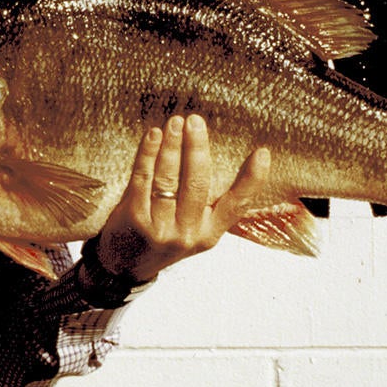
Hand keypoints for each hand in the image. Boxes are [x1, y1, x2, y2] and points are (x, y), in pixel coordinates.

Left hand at [95, 114, 270, 282]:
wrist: (124, 266)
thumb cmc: (162, 236)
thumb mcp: (193, 229)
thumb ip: (209, 202)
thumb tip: (220, 156)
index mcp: (209, 233)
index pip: (237, 205)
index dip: (252, 180)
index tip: (262, 154)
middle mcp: (188, 233)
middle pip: (197, 184)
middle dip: (197, 148)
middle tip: (196, 121)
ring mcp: (160, 228)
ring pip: (168, 179)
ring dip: (172, 146)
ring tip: (175, 122)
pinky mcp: (134, 219)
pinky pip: (142, 179)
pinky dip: (147, 154)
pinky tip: (153, 135)